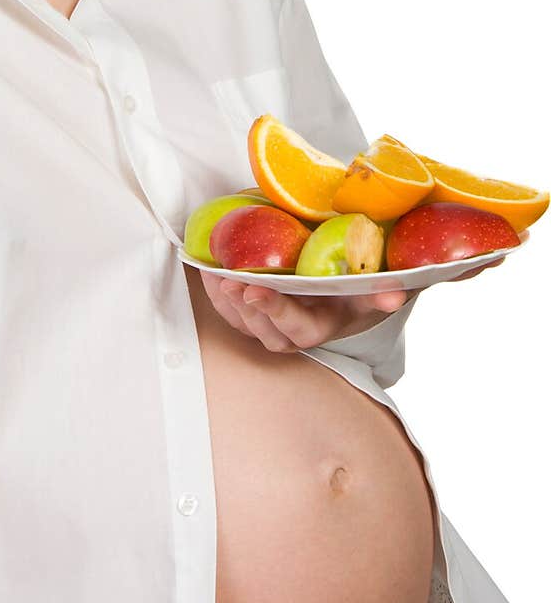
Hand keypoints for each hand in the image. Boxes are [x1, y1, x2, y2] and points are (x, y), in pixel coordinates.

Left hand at [198, 255, 504, 352]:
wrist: (337, 281)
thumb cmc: (354, 282)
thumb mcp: (370, 284)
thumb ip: (382, 290)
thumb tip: (396, 294)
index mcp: (319, 326)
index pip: (295, 326)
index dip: (275, 311)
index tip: (257, 290)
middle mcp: (291, 332)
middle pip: (264, 330)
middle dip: (246, 307)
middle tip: (232, 281)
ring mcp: (268, 325)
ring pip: (242, 323)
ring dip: (227, 302)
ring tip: (216, 275)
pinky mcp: (250, 314)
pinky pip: (228, 312)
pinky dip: (216, 294)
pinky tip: (207, 271)